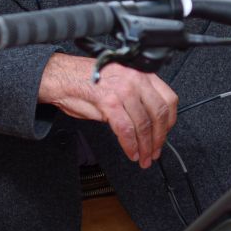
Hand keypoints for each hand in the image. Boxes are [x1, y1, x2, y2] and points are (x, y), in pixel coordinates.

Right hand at [38, 53, 176, 167]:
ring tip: (143, 157)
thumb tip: (147, 122)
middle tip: (154, 152)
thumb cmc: (84, 80)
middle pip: (159, 114)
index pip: (168, 99)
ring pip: (143, 125)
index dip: (169, 122)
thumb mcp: (118, 83)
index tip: (165, 134)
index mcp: (140, 73)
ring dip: (145, 146)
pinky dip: (130, 145)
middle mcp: (135, 80)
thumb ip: (136, 99)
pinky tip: (131, 152)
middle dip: (159, 139)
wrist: (60, 77)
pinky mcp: (109, 102)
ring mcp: (122, 90)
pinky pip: (126, 130)